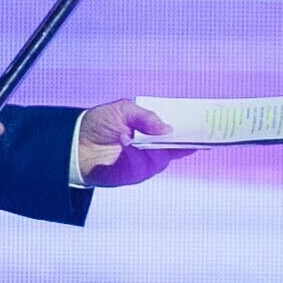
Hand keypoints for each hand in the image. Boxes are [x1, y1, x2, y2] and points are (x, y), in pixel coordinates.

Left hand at [73, 97, 193, 189]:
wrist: (75, 145)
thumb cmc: (97, 124)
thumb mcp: (123, 110)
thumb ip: (146, 117)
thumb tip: (168, 129)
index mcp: (151, 128)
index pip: (176, 127)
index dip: (191, 124)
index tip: (207, 120)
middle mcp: (154, 146)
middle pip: (179, 143)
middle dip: (191, 137)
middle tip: (205, 129)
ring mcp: (148, 160)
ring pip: (166, 153)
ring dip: (165, 143)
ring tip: (164, 132)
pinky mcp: (138, 173)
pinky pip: (147, 163)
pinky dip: (140, 152)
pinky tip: (128, 141)